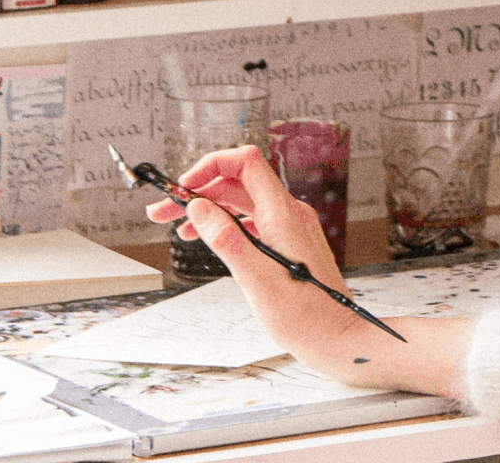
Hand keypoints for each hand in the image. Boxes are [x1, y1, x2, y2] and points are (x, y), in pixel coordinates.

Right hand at [145, 145, 474, 396]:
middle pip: (239, 183)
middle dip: (200, 191)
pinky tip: (211, 239)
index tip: (181, 187)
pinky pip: (255, 220)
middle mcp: (290, 214)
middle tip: (164, 212)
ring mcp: (292, 227)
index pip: (246, 163)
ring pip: (245, 203)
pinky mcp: (291, 242)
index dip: (210, 166)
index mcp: (283, 214)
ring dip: (211, 208)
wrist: (335, 336)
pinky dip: (228, 224)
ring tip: (180, 228)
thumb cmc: (303, 315)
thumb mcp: (255, 278)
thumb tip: (199, 207)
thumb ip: (226, 239)